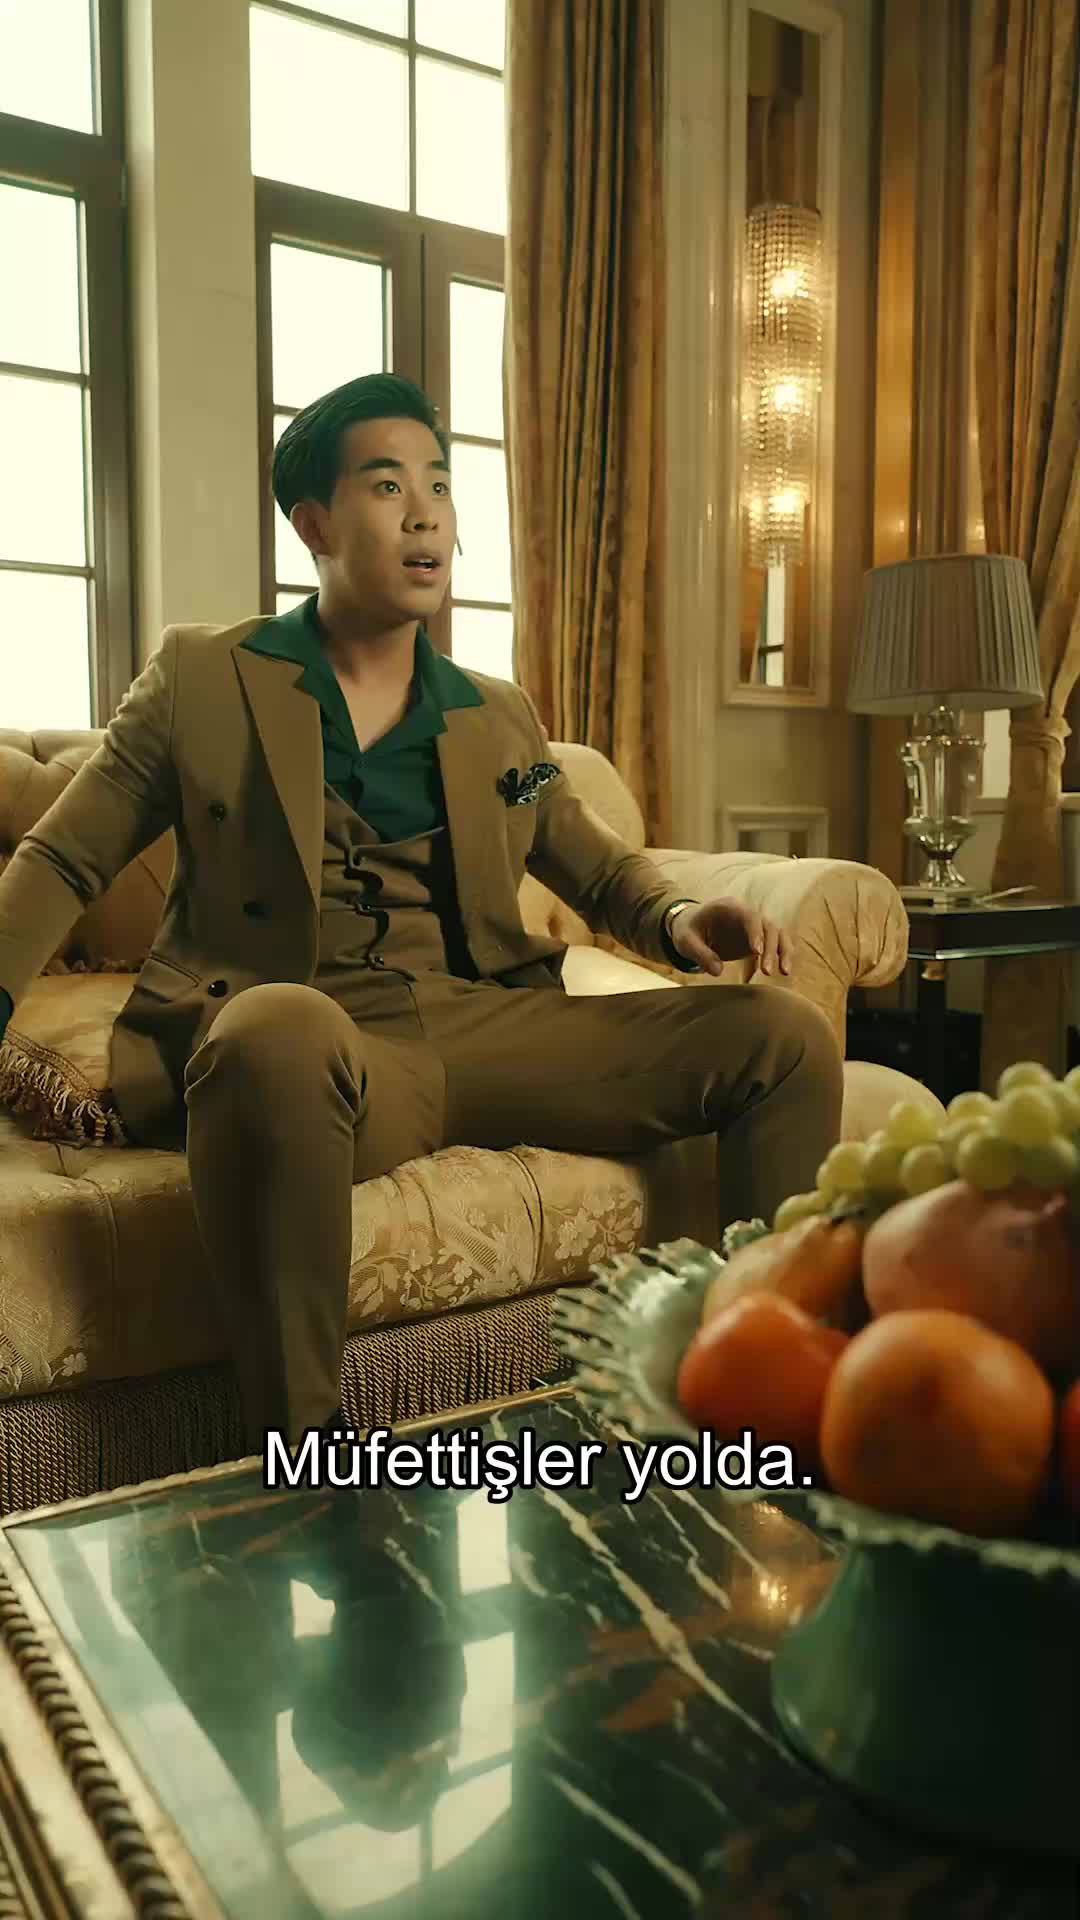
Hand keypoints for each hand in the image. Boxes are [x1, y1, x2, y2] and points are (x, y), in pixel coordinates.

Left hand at [670, 899, 793, 978]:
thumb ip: (700, 953)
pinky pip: (775, 945)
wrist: (691, 928)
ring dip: (783, 952)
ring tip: (784, 972)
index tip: (756, 952)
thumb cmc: (687, 931)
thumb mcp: (685, 941)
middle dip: (770, 948)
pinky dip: (780, 956)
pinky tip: (782, 971)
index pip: (749, 916)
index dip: (755, 932)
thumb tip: (718, 971)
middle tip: (767, 972)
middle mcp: (746, 914)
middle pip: (768, 926)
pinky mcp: (757, 939)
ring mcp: (754, 926)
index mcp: (730, 907)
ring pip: (777, 934)